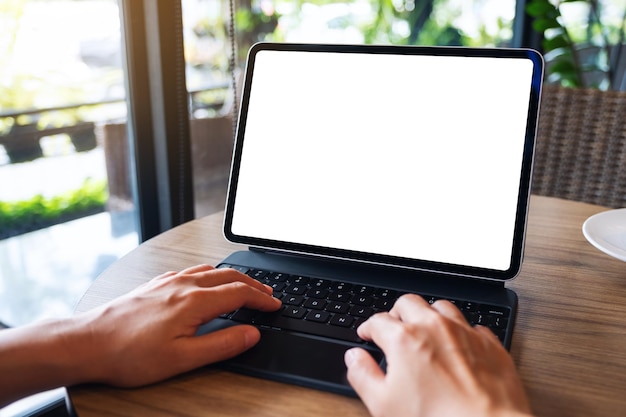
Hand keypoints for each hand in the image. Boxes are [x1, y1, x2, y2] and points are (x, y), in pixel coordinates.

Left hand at [0, 264, 280, 406]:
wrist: (87, 342)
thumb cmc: (129, 353)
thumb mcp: (182, 358)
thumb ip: (221, 344)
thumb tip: (251, 334)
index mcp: (194, 301)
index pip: (239, 294)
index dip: (262, 300)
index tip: (276, 305)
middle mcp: (183, 284)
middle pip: (228, 277)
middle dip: (253, 285)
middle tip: (268, 294)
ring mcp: (167, 282)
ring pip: (210, 270)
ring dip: (233, 277)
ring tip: (244, 285)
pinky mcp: (155, 284)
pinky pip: (191, 271)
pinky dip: (210, 274)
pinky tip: (205, 281)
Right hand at [344, 294, 531, 416]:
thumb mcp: (383, 404)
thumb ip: (363, 376)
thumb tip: (354, 359)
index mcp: (404, 339)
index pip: (377, 320)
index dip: (368, 327)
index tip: (367, 334)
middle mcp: (434, 327)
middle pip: (408, 303)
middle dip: (396, 313)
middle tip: (393, 327)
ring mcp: (464, 332)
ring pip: (441, 307)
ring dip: (429, 315)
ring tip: (425, 331)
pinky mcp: (489, 344)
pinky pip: (472, 326)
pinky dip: (460, 332)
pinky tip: (458, 345)